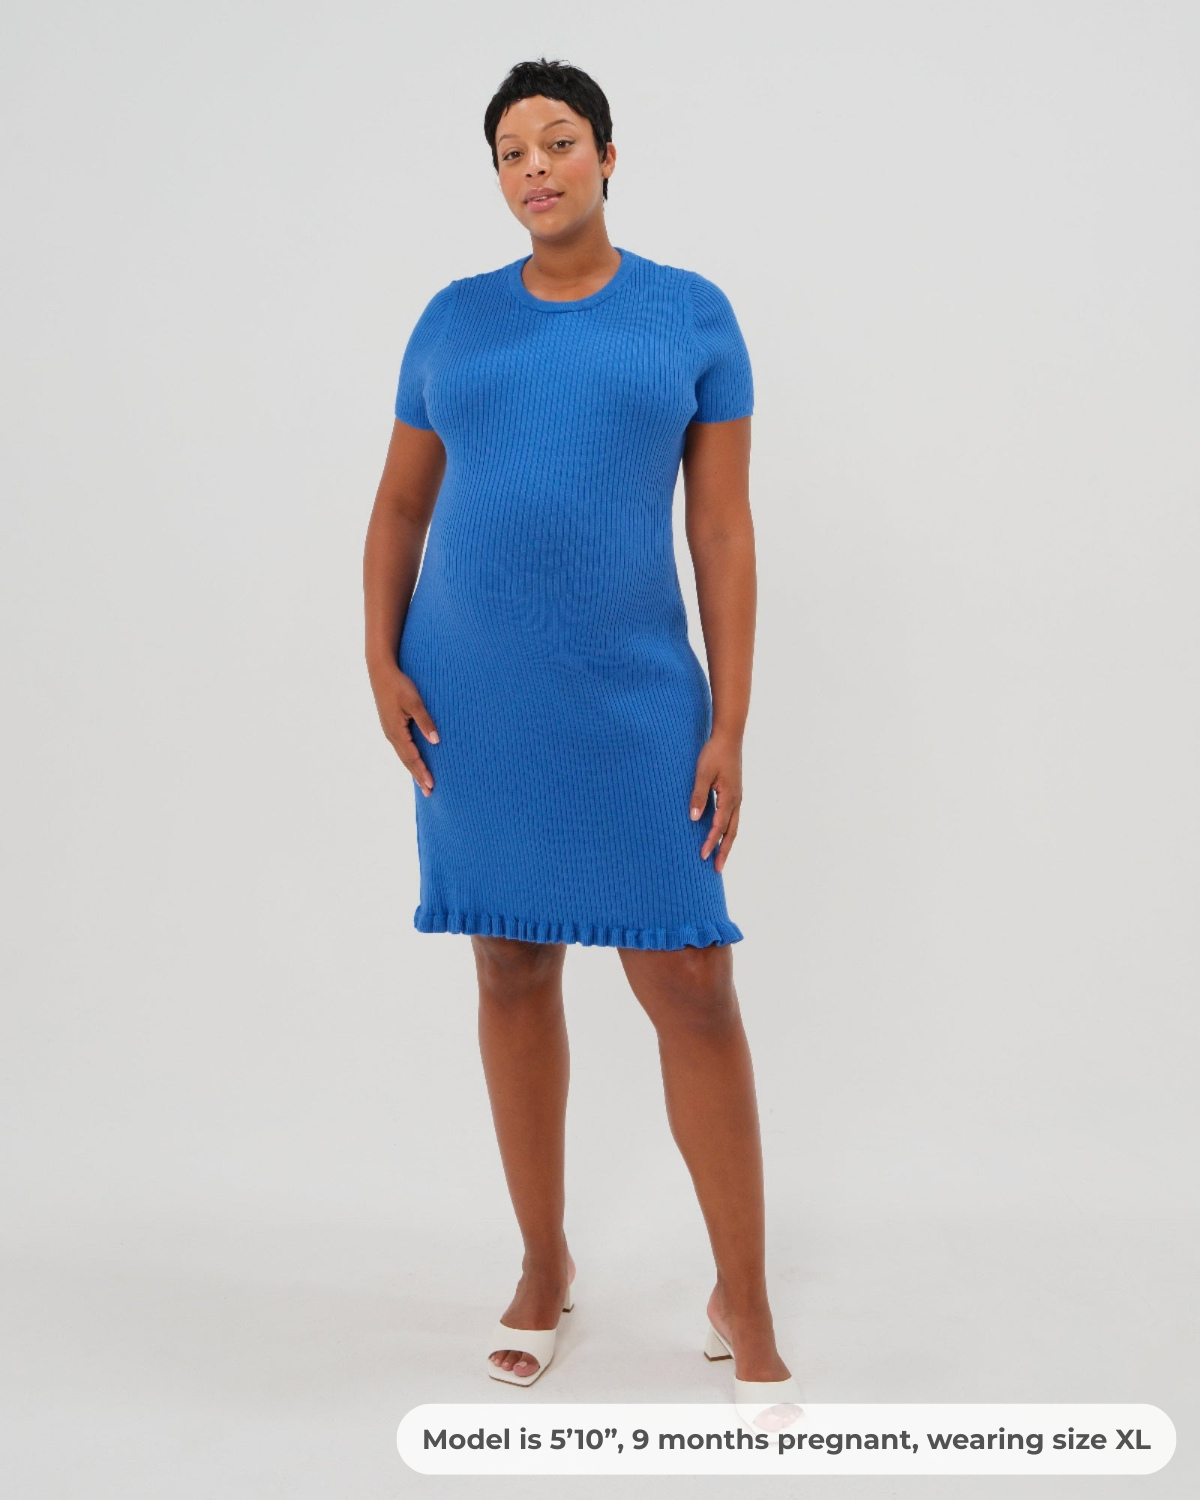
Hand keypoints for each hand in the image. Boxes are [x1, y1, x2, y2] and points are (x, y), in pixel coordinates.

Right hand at [369, 662, 438, 795]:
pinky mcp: (390, 726)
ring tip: (423, 783)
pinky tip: (413, 762)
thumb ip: (425, 721)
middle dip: (418, 776)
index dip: (422, 772)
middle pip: (407, 761)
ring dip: (413, 770)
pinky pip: (401, 748)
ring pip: (403, 756)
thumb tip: (436, 741)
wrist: (381, 672)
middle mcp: (391, 735)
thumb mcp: (414, 701)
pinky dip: (409, 759)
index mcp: (396, 731)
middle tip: (429, 793)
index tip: (431, 785)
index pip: (412, 757)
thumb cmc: (399, 685)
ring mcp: (389, 731)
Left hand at [689, 729, 742, 871]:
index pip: (719, 826)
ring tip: (720, 858)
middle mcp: (736, 801)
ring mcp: (737, 798)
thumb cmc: (714, 753)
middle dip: (724, 851)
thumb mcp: (703, 774)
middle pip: (731, 832)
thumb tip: (694, 819)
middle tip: (717, 869)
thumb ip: (698, 796)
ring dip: (727, 843)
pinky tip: (720, 835)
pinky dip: (727, 830)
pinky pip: (732, 818)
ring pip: (733, 826)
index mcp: (730, 798)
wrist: (729, 737)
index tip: (702, 856)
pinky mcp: (734, 794)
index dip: (711, 842)